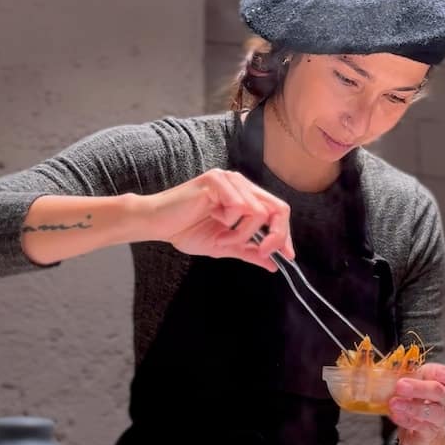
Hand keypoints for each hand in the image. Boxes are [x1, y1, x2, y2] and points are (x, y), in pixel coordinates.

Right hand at [137, 169, 294, 270]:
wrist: (157, 224)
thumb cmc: (186, 230)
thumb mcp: (224, 246)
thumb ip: (249, 251)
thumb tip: (274, 264)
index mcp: (244, 196)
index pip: (277, 211)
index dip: (285, 234)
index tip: (287, 256)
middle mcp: (240, 184)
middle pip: (278, 208)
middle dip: (276, 236)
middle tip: (263, 252)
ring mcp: (229, 180)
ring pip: (259, 212)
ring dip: (242, 234)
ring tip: (222, 239)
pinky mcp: (217, 180)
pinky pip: (241, 206)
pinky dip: (232, 225)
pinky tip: (217, 226)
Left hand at [388, 362, 444, 444]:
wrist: (417, 427)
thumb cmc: (414, 396)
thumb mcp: (411, 380)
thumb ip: (404, 373)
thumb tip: (387, 366)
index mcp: (443, 380)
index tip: (441, 374)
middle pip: (440, 392)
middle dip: (420, 388)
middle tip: (401, 385)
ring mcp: (439, 416)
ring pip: (433, 412)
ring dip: (412, 407)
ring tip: (394, 403)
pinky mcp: (429, 432)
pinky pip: (421, 426)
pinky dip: (407, 420)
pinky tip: (396, 415)